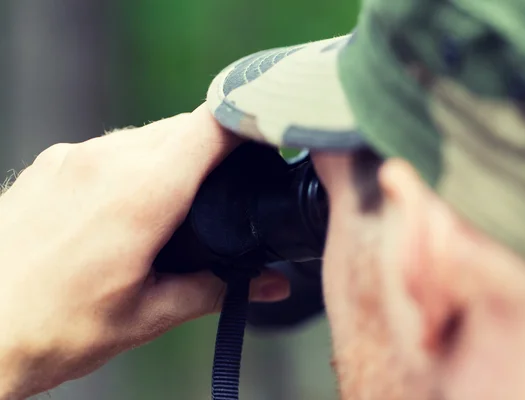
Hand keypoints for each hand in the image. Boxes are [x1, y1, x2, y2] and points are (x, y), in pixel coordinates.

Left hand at [0, 104, 289, 399]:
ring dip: (171, 157)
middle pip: (183, 127)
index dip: (246, 125)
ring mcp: (71, 157)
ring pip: (145, 135)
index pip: (211, 126)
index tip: (266, 142)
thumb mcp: (148, 316)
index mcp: (141, 195)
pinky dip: (132, 164)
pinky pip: (109, 148)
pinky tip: (124, 209)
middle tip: (226, 190)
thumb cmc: (52, 331)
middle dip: (213, 149)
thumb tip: (271, 285)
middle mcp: (105, 160)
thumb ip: (217, 289)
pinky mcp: (49, 163)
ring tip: (173, 208)